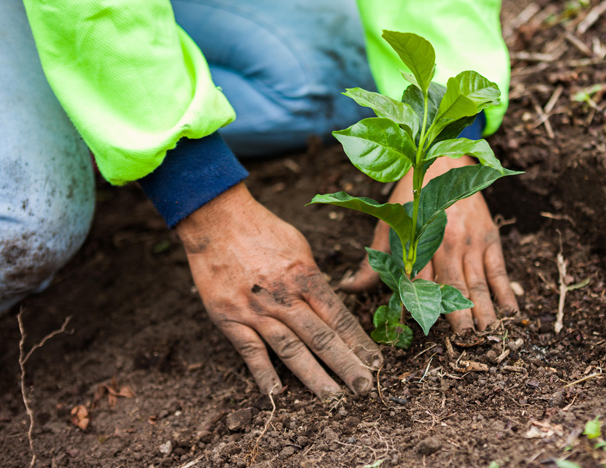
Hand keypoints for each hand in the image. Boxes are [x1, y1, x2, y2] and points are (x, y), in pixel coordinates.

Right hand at [176, 183, 380, 396]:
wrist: (216, 220)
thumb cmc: (263, 230)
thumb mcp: (300, 247)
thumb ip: (314, 278)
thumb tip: (330, 302)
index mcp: (306, 277)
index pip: (339, 317)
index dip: (359, 342)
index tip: (375, 363)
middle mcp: (285, 297)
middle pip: (321, 338)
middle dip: (346, 365)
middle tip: (364, 388)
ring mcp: (256, 310)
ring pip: (290, 350)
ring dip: (313, 376)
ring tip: (331, 397)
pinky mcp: (230, 318)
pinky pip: (250, 351)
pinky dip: (263, 373)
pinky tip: (277, 393)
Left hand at [341, 156, 518, 331]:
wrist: (442, 159)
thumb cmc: (411, 198)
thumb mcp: (388, 225)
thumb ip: (373, 261)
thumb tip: (348, 288)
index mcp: (418, 243)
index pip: (417, 283)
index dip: (420, 308)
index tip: (422, 332)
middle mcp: (446, 244)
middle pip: (452, 286)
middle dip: (459, 315)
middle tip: (465, 341)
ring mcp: (471, 242)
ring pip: (478, 282)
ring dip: (484, 309)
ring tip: (489, 333)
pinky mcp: (489, 238)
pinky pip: (499, 270)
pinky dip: (506, 291)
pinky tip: (511, 312)